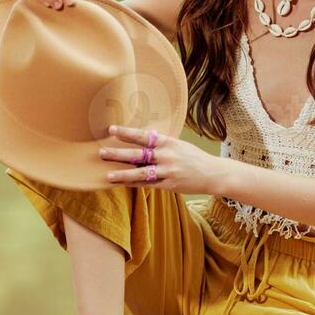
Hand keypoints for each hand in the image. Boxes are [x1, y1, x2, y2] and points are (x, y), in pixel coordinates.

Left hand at [99, 125, 217, 193]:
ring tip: (107, 175)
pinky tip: (121, 183)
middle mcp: (166, 156)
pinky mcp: (169, 185)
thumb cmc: (193, 157)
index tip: (111, 129)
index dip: (126, 133)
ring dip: (122, 173)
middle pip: (138, 154)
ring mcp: (167, 171)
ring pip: (141, 172)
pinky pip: (147, 184)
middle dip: (118, 153)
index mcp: (168, 142)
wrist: (213, 173)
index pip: (143, 136)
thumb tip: (142, 139)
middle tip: (101, 152)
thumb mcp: (178, 145)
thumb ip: (160, 144)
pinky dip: (133, 183)